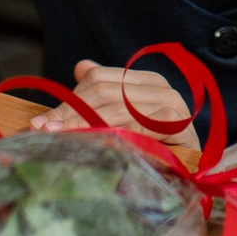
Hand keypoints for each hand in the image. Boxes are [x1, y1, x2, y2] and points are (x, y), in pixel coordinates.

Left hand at [27, 59, 201, 149]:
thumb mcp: (126, 118)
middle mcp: (159, 86)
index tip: (41, 121)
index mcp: (145, 80)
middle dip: (70, 114)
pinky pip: (135, 126)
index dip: (68, 100)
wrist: (195, 169)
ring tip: (57, 138)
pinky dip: (111, 134)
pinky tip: (92, 144)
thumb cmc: (156, 146)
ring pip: (115, 109)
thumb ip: (105, 92)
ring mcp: (170, 102)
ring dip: (82, 125)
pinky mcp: (176, 122)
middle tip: (43, 130)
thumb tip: (81, 66)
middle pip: (103, 92)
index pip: (99, 80)